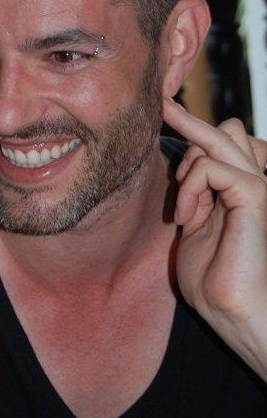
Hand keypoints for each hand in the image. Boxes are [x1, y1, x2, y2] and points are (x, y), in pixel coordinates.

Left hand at [163, 97, 266, 380]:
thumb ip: (196, 199)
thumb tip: (187, 173)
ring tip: (183, 210)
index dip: (195, 127)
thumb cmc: (214, 281)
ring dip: (189, 168)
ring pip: (221, 139)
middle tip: (161, 103)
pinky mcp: (254, 196)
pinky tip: (187, 217)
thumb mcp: (195, 230)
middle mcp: (250, 184)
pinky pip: (213, 168)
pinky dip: (192, 187)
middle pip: (226, 132)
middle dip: (189, 118)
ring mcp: (255, 187)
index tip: (167, 108)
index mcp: (236, 193)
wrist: (234, 314)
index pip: (220, 147)